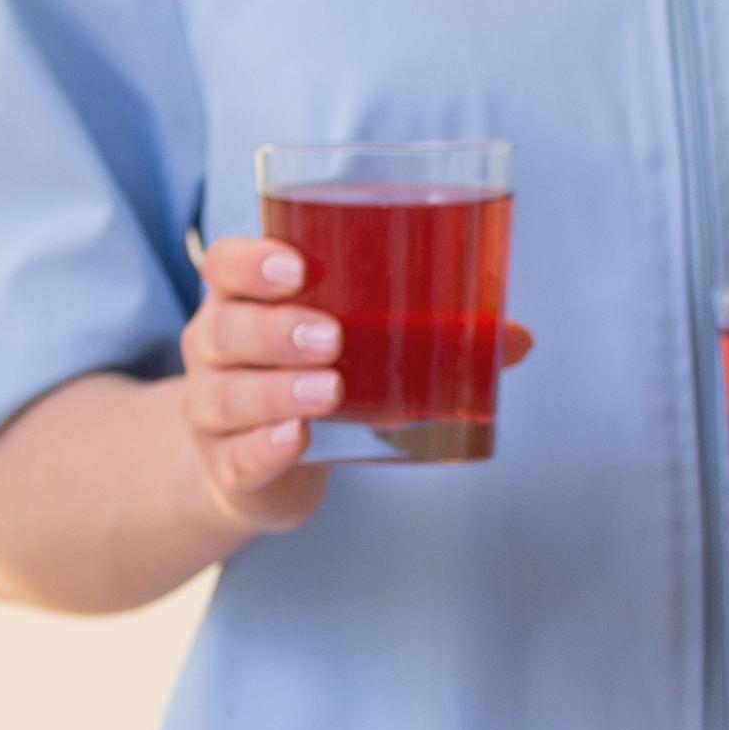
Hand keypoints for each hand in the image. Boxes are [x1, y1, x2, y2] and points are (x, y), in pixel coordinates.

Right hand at [175, 238, 534, 538]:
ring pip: (227, 394)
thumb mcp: (360, 348)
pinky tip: (296, 441)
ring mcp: (211, 409)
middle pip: (225, 327)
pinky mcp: (227, 466)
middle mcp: (214, 349)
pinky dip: (265, 448)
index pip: (224, 264)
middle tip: (333, 338)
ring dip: (278, 390)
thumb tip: (517, 337)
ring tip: (330, 390)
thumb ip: (432, 335)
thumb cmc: (313, 380)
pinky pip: (236, 456)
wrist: (257, 468)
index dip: (251, 261)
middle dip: (277, 329)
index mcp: (242, 300)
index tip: (297, 268)